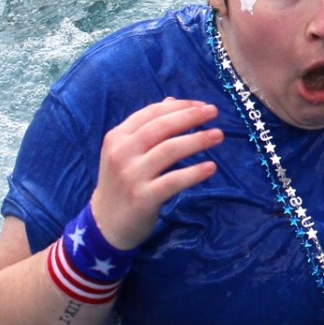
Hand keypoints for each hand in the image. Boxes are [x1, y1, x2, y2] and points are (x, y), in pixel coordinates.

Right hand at [86, 98, 223, 250]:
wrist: (105, 223)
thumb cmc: (121, 183)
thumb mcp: (126, 152)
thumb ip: (146, 127)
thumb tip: (171, 101)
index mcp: (117, 137)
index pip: (151, 113)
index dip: (179, 106)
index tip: (202, 105)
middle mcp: (122, 153)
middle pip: (161, 127)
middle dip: (190, 117)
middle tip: (213, 113)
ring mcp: (131, 175)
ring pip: (169, 150)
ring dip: (197, 140)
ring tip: (218, 135)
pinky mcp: (143, 197)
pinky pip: (173, 181)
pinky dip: (194, 173)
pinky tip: (211, 167)